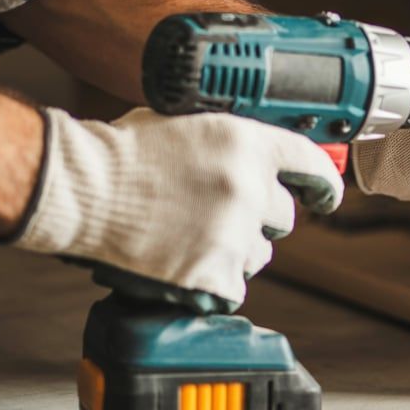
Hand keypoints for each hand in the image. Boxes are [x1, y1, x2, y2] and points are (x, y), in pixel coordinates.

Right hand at [9, 108, 342, 312]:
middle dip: (261, 217)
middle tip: (222, 214)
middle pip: (285, 216)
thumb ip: (236, 141)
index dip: (325, 183)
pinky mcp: (214, 274)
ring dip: (237, 249)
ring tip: (191, 234)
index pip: (311, 164)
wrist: (83, 191)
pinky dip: (214, 280)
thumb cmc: (125, 154)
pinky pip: (236, 286)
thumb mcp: (189, 123)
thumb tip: (270, 158)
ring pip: (261, 252)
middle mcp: (247, 187)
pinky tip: (185, 261)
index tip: (326, 196)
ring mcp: (233, 233)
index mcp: (246, 142)